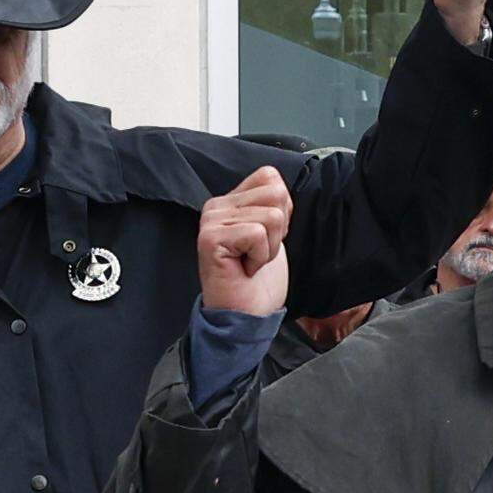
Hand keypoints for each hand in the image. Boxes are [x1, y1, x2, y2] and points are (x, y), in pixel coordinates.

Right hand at [198, 166, 291, 314]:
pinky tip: (245, 269)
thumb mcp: (271, 232)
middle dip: (278, 229)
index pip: (270, 176)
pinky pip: (257, 233)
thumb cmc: (259, 280)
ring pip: (271, 215)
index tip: (265, 237)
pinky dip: (260, 257)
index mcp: (230, 200)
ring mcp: (211, 221)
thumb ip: (272, 204)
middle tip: (257, 252)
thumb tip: (280, 184)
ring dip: (269, 247)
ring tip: (251, 261)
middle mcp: (215, 206)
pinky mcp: (211, 238)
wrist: (246, 316)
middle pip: (275, 193)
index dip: (281, 210)